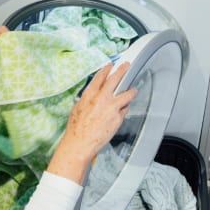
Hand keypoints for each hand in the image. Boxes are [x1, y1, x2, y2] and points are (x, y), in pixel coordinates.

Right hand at [47, 62, 137, 183]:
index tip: (110, 66)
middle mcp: (101, 98)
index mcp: (89, 95)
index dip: (106, 69)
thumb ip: (87, 100)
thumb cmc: (76, 129)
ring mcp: (111, 107)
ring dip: (131, 91)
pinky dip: (125, 108)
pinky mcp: (118, 117)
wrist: (80, 143)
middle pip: (115, 79)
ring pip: (126, 94)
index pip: (100, 77)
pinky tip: (125, 109)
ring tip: (133, 90)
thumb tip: (93, 97)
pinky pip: (125, 109)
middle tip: (126, 66)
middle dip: (122, 70)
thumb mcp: (77, 108)